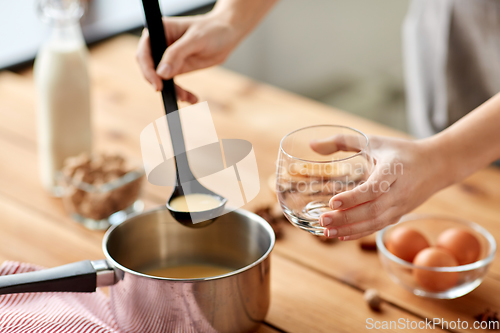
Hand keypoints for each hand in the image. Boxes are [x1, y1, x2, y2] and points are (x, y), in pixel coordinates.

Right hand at [136, 13, 243, 95]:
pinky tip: (192, 99)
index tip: (158, 86)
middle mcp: (159, 44)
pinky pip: (173, 84)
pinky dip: (181, 93)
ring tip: (187, 98)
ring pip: (161, 79)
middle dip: (161, 84)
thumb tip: (161, 73)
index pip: (144, 52)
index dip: (148, 70)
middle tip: (177, 95)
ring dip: (173, 91)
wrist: (228, 35)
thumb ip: (177, 54)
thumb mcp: (196, 40)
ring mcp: (167, 58)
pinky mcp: (177, 68)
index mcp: (158, 30)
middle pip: (150, 68)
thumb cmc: (212, 30)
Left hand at [314, 135, 446, 240]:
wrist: (438, 165)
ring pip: (375, 222)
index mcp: (394, 170)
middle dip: (346, 217)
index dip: (353, 197)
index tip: (333, 202)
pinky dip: (359, 232)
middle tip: (322, 220)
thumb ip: (343, 141)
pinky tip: (341, 235)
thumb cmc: (401, 151)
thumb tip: (311, 144)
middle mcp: (399, 191)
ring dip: (350, 229)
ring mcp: (400, 206)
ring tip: (326, 232)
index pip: (374, 188)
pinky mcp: (399, 215)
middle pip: (372, 209)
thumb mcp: (374, 141)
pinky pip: (378, 227)